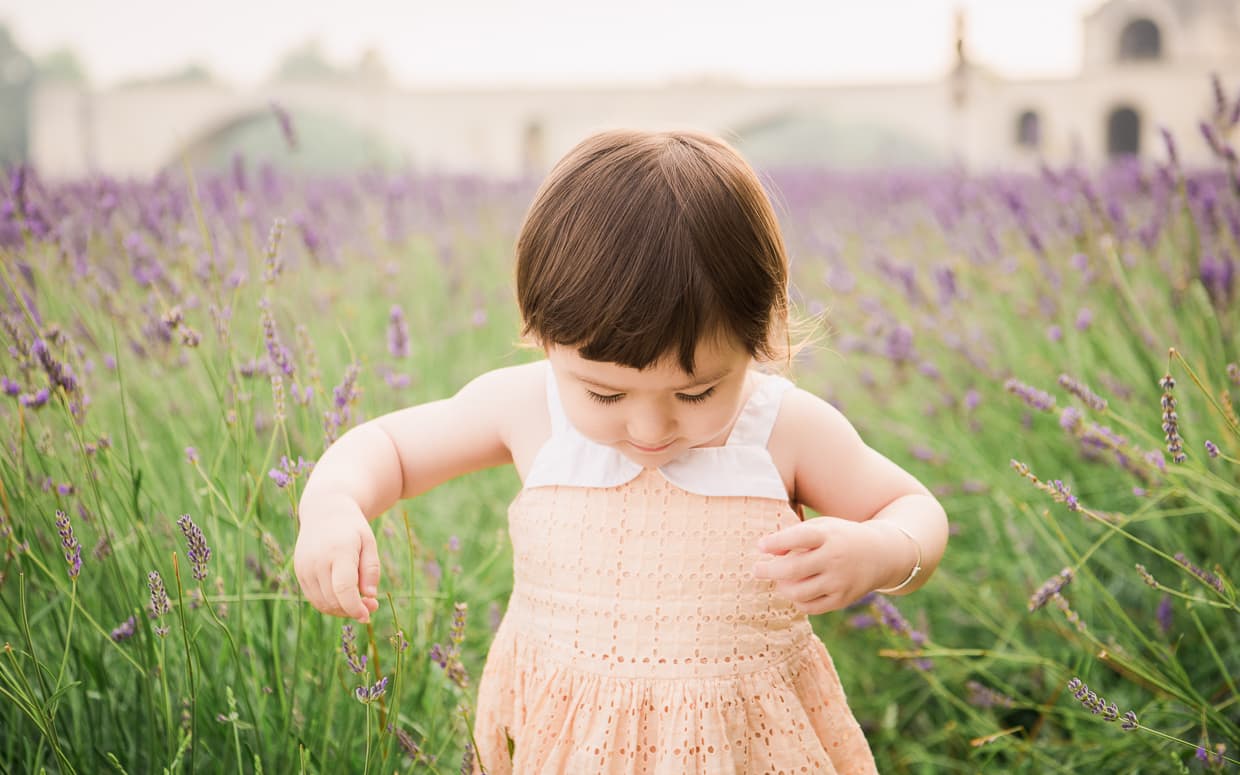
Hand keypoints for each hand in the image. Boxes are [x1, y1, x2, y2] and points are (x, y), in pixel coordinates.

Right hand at [294, 494, 381, 621]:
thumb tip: (369, 596)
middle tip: (370, 606)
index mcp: (338, 551)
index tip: (367, 615)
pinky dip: (329, 604)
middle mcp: (317, 561)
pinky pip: (313, 597)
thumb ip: (371, 569)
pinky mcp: (299, 572)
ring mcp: (305, 567)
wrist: (324, 510)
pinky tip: (343, 598)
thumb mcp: (369, 542)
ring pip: (322, 602)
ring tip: (358, 602)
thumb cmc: (352, 527)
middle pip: (333, 599)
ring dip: (341, 610)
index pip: (344, 589)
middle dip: (352, 609)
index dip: (355, 607)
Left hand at [752, 517, 888, 614]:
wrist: (882, 554)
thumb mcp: (822, 527)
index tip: (760, 546)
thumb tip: (766, 550)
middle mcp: (835, 559)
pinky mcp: (842, 599)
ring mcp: (840, 581)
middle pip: (794, 569)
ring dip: (782, 587)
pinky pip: (810, 607)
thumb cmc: (840, 537)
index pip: (799, 538)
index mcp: (829, 535)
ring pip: (799, 592)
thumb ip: (794, 535)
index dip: (776, 542)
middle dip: (769, 570)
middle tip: (756, 570)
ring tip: (778, 580)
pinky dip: (797, 601)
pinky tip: (795, 591)